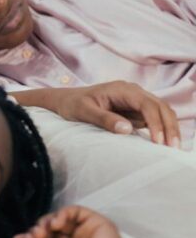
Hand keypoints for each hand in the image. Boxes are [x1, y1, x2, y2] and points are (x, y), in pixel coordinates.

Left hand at [49, 81, 180, 147]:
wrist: (65, 101)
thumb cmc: (72, 105)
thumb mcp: (83, 112)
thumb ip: (104, 119)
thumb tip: (127, 129)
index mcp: (122, 89)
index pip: (147, 104)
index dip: (156, 122)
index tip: (157, 141)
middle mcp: (133, 92)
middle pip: (160, 107)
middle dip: (169, 126)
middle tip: (173, 147)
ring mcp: (136, 101)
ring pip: (161, 112)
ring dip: (169, 128)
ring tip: (172, 148)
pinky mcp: (135, 110)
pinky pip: (153, 119)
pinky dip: (161, 130)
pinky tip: (164, 144)